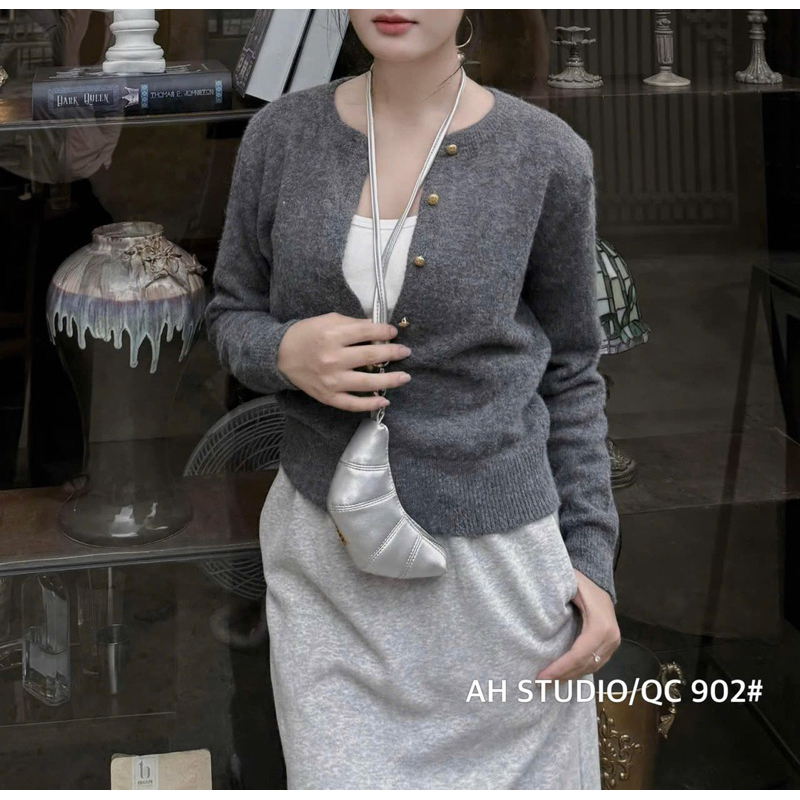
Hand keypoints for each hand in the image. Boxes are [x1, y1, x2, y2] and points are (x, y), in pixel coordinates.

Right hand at [277, 312, 411, 411]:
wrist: (281, 356)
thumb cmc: (306, 335)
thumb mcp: (327, 320)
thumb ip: (352, 323)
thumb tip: (376, 327)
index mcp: (332, 336)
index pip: (366, 332)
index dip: (384, 332)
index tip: (394, 333)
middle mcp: (333, 359)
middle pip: (370, 356)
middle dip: (392, 353)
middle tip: (405, 352)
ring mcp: (331, 380)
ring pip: (367, 382)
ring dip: (390, 380)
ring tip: (405, 377)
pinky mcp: (328, 396)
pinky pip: (352, 403)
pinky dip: (369, 404)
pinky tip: (384, 400)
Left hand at [536, 569, 619, 680]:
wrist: (600, 581)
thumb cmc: (581, 583)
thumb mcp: (569, 585)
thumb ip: (555, 596)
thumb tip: (535, 610)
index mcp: (600, 626)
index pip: (578, 654)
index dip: (561, 668)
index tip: (542, 675)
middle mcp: (610, 638)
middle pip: (585, 664)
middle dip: (563, 675)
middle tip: (542, 681)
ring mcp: (613, 643)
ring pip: (592, 667)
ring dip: (571, 675)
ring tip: (551, 680)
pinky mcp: (611, 645)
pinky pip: (596, 663)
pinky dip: (580, 670)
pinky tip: (565, 674)